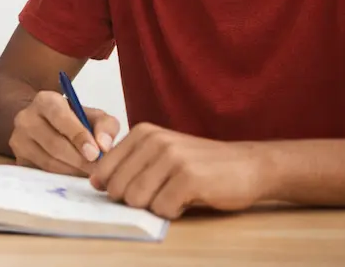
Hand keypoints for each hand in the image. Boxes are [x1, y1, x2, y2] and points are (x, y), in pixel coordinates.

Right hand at [8, 90, 119, 175]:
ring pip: (48, 162)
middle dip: (79, 160)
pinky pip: (41, 174)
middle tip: (97, 170)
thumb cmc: (75, 122)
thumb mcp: (94, 117)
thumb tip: (104, 146)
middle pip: (54, 143)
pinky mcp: (18, 160)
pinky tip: (74, 177)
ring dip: (72, 171)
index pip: (60, 117)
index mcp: (45, 100)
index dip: (78, 136)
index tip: (95, 153)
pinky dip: (60, 179)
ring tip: (88, 174)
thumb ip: (105, 127)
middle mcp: (26, 117)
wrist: (48, 127)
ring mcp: (18, 140)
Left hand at [90, 123, 267, 218]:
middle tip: (159, 193)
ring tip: (175, 194)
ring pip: (137, 200)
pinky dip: (173, 212)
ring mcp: (172, 158)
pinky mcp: (188, 179)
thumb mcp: (161, 153)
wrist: (248, 165)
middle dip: (135, 200)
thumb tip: (96, 182)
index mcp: (143, 133)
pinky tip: (188, 199)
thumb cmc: (201, 164)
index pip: (104, 169)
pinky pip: (162, 209)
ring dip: (155, 206)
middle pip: (118, 188)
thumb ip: (130, 163)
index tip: (134, 188)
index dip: (115, 187)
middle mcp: (154, 141)